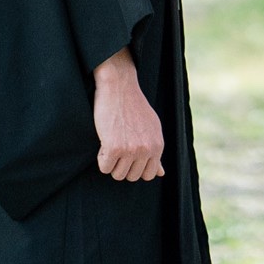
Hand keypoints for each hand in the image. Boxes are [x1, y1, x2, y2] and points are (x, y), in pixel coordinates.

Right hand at [93, 50, 164, 181]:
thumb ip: (155, 151)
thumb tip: (161, 173)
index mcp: (158, 145)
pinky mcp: (114, 147)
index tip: (129, 154)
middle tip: (119, 145)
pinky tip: (105, 140)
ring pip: (117, 175)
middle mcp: (147, 149)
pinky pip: (104, 168)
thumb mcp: (151, 127)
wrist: (119, 86)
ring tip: (112, 141)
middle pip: (132, 177)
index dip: (136, 167)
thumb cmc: (133, 106)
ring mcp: (131, 149)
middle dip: (123, 165)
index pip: (149, 175)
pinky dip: (101, 158)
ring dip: (111, 162)